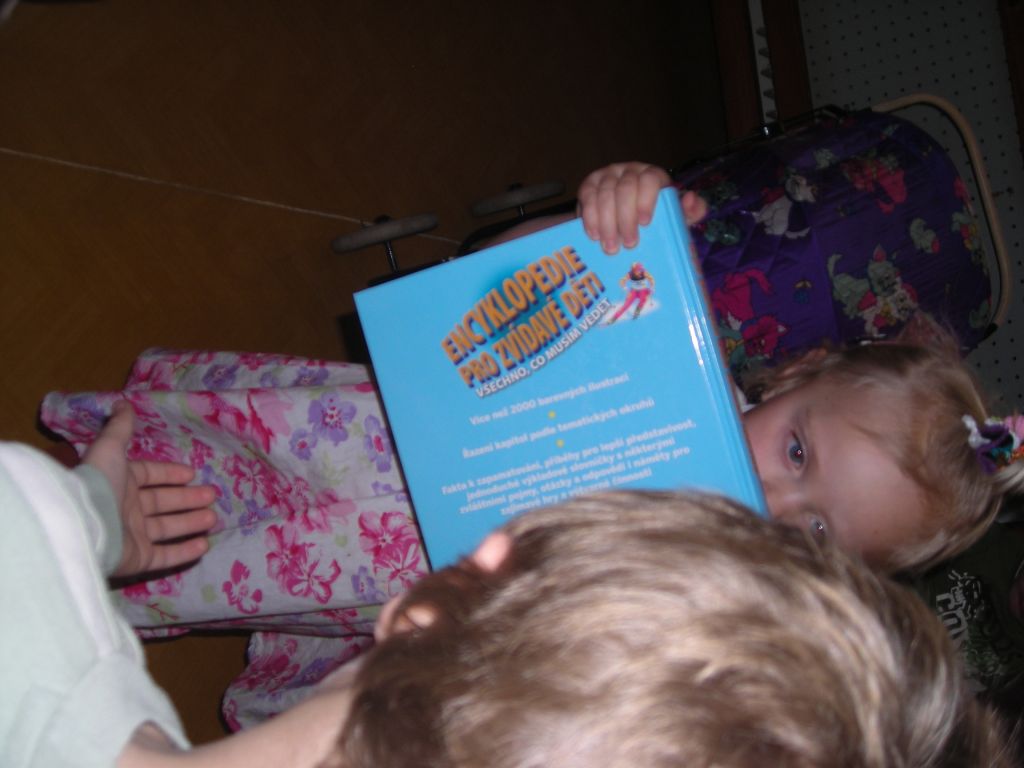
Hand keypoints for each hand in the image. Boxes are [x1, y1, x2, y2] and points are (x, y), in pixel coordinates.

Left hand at [83, 400, 217, 577]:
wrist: (84, 523)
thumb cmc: (100, 483)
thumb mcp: (111, 448)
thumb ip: (121, 428)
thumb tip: (123, 402)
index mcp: (121, 482)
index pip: (149, 476)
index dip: (169, 474)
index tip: (192, 474)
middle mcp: (127, 509)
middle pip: (163, 503)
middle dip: (188, 499)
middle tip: (212, 495)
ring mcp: (133, 536)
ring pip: (168, 528)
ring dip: (191, 523)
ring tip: (214, 518)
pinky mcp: (138, 559)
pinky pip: (165, 556)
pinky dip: (185, 551)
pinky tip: (204, 545)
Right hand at [577, 162, 706, 253]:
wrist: (624, 220)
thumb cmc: (655, 218)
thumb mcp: (675, 217)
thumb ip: (691, 211)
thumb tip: (690, 199)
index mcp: (653, 175)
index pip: (650, 179)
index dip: (646, 199)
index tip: (645, 223)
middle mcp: (630, 170)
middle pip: (625, 189)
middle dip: (625, 218)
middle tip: (628, 244)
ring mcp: (608, 176)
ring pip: (604, 195)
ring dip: (606, 223)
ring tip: (610, 246)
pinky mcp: (589, 185)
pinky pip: (587, 197)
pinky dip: (589, 217)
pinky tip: (593, 235)